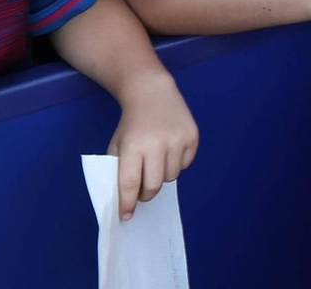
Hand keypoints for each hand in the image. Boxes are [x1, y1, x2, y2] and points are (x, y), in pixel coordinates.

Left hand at [108, 73, 197, 220]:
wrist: (153, 94)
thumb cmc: (131, 125)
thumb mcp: (118, 145)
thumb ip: (120, 170)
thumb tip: (126, 200)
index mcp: (133, 146)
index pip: (129, 183)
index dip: (127, 203)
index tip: (126, 216)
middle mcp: (156, 144)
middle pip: (153, 185)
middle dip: (146, 194)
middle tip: (142, 191)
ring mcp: (177, 140)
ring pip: (171, 177)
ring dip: (162, 176)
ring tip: (156, 162)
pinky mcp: (192, 137)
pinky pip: (184, 165)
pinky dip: (176, 164)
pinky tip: (169, 150)